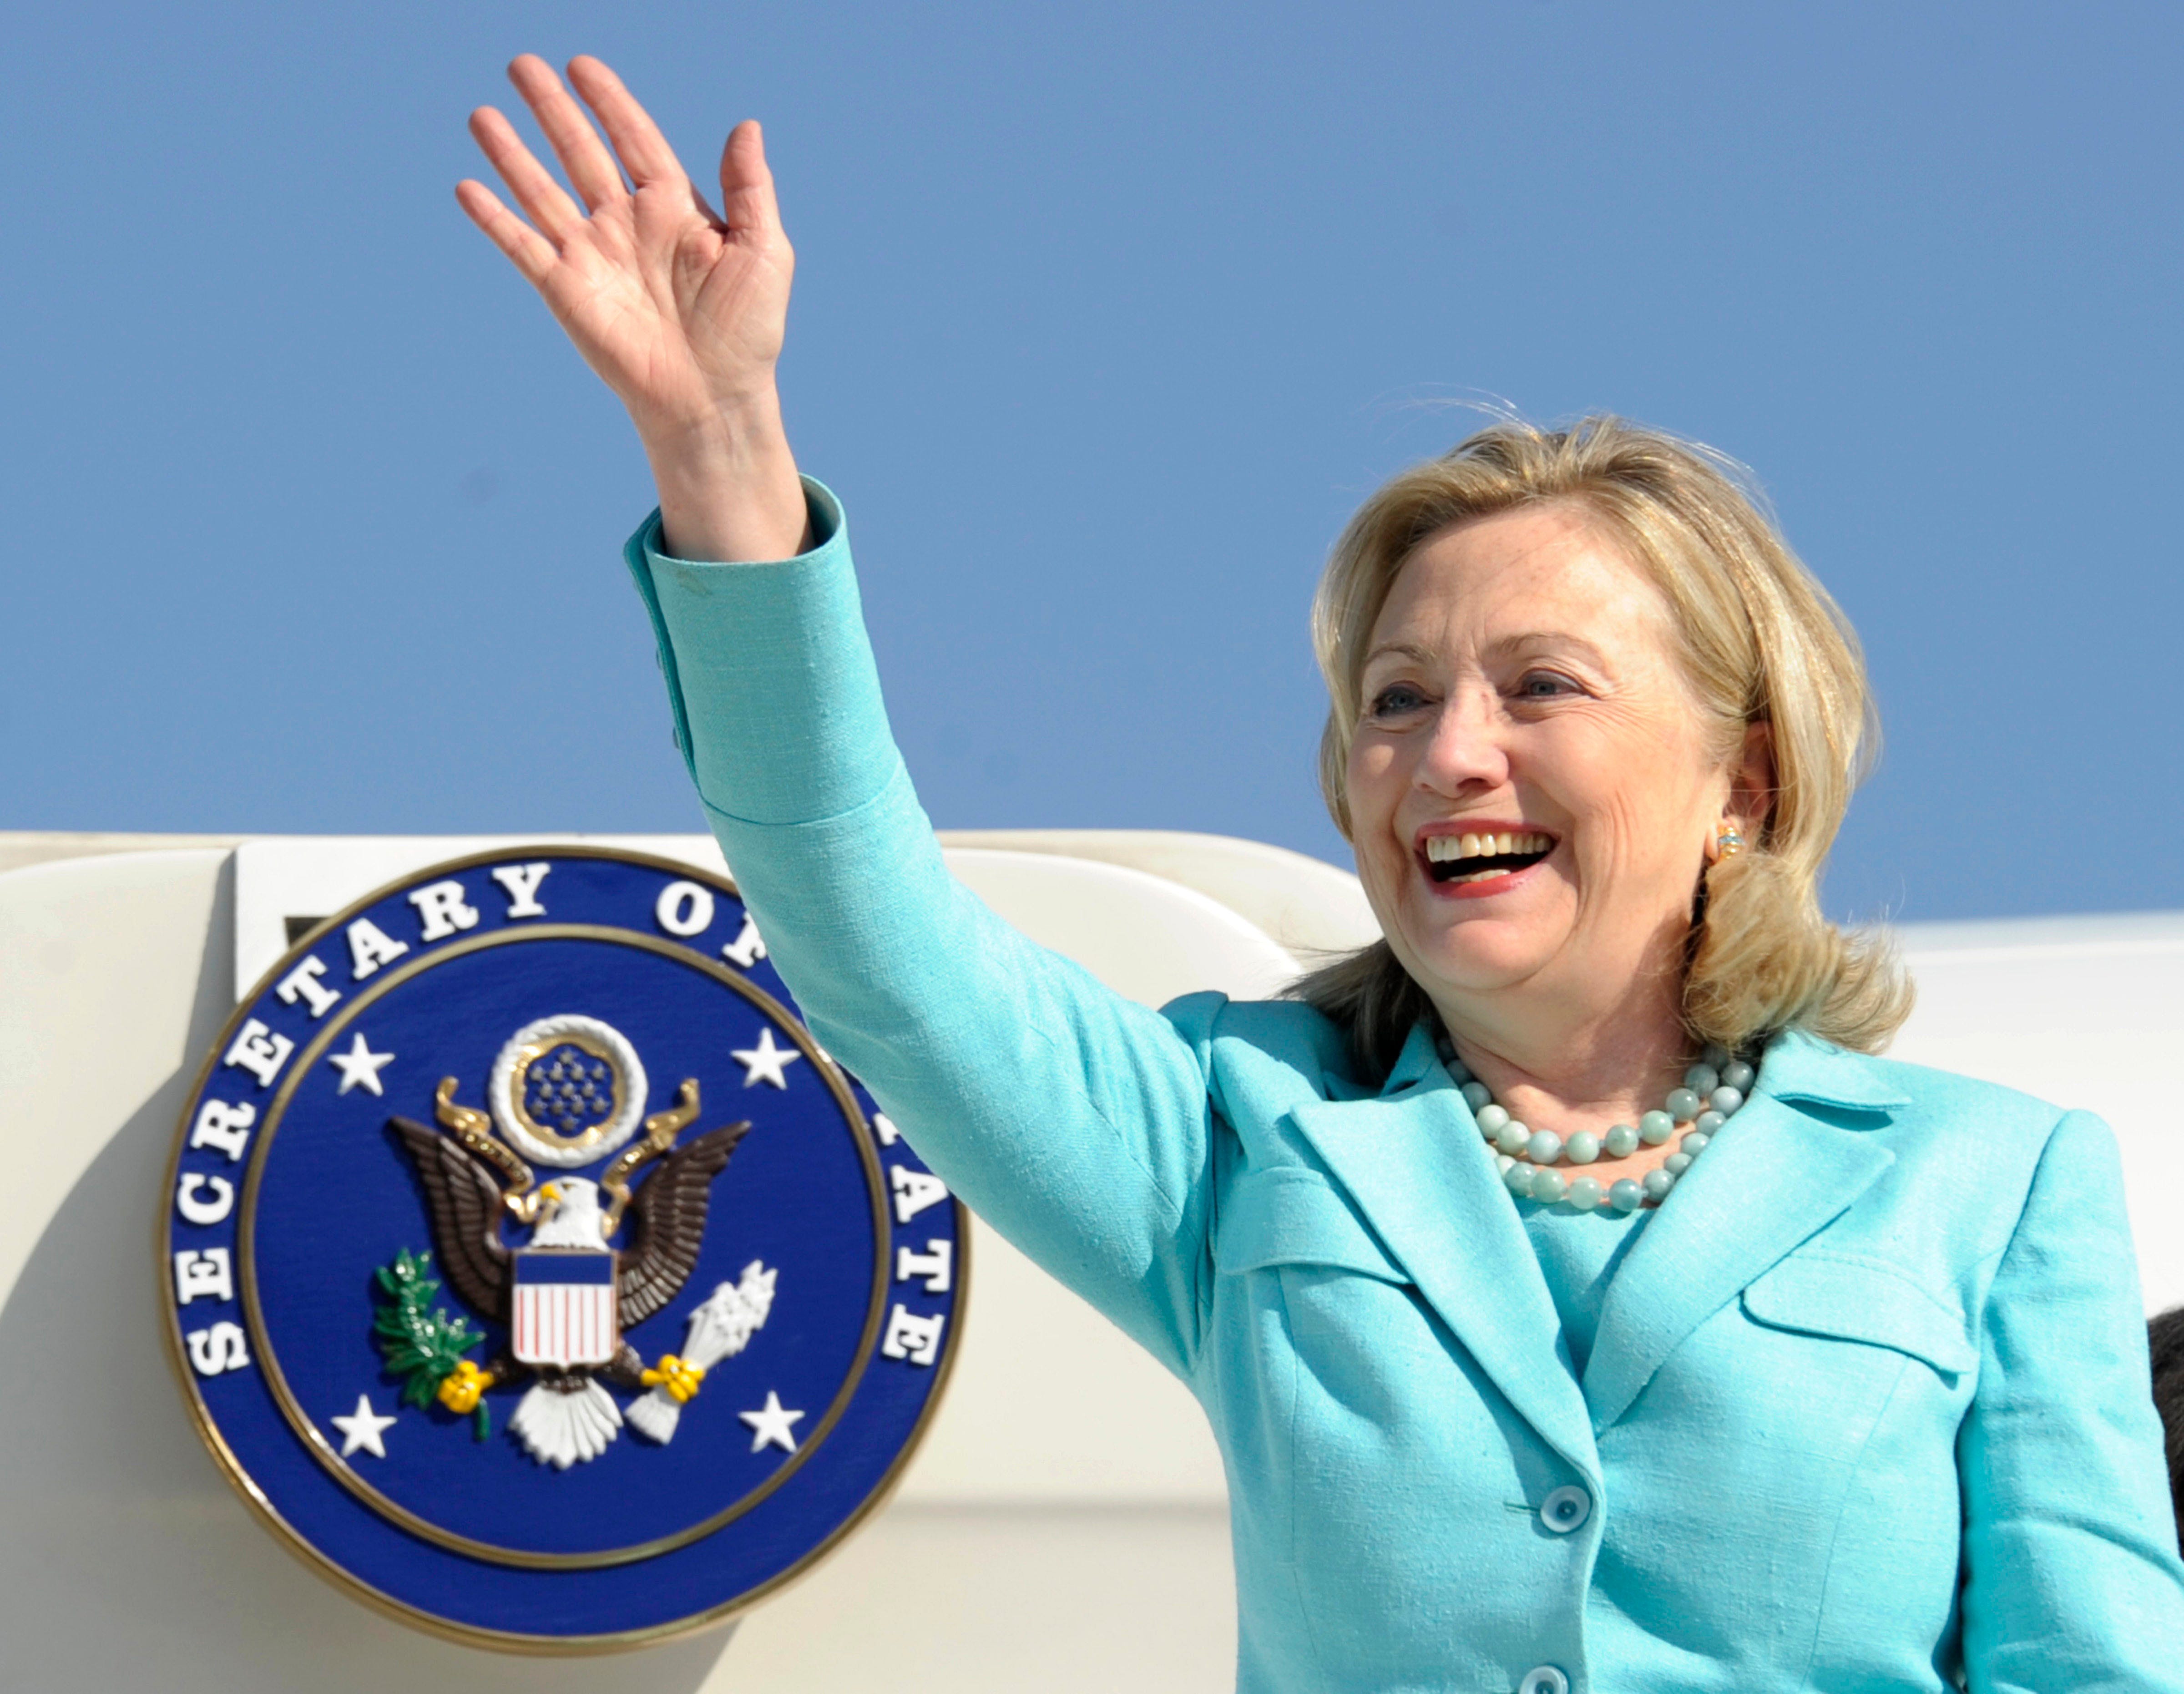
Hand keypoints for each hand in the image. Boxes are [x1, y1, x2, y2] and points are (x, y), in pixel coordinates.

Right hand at [458, 56, 808, 560]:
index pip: (634, 138)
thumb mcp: (764, 252)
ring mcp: (592, 255)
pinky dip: (495, 219)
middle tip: (522, 65)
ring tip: (483, 114)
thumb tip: (748, 126)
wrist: (714, 396)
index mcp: (673, 207)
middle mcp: (626, 224)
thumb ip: (750, 189)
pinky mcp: (566, 291)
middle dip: (551, 109)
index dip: (609, 101)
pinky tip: (468, 188)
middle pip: (580, 151)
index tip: (582, 65)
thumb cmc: (747, 330)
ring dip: (512, 153)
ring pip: (542, 191)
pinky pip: (523, 247)